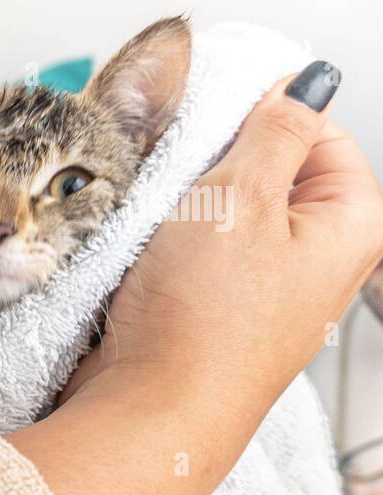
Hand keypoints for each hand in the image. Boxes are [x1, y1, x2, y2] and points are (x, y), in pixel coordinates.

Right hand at [10, 62, 382, 494]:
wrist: (151, 412)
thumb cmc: (202, 324)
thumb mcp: (240, 198)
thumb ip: (277, 130)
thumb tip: (309, 83)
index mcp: (349, 227)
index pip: (322, 134)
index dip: (265, 118)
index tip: (215, 118)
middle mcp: (316, 262)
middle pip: (272, 174)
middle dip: (218, 165)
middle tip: (181, 173)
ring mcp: (266, 291)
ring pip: (228, 214)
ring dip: (186, 206)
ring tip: (159, 219)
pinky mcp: (218, 314)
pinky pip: (198, 255)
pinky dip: (170, 243)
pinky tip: (146, 253)